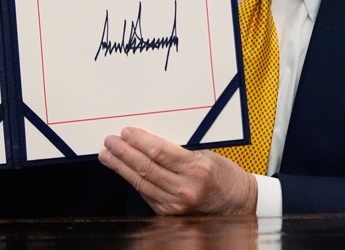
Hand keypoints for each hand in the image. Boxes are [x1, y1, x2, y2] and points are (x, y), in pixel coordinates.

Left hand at [99, 127, 257, 215]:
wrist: (236, 202)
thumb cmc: (223, 175)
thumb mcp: (206, 154)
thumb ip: (179, 150)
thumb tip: (148, 140)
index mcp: (196, 168)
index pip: (159, 152)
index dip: (139, 141)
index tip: (126, 132)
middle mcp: (185, 188)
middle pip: (145, 168)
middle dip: (124, 153)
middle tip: (110, 142)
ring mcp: (175, 204)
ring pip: (141, 183)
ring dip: (121, 168)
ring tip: (108, 156)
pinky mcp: (169, 213)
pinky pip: (146, 194)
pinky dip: (133, 181)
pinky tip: (123, 171)